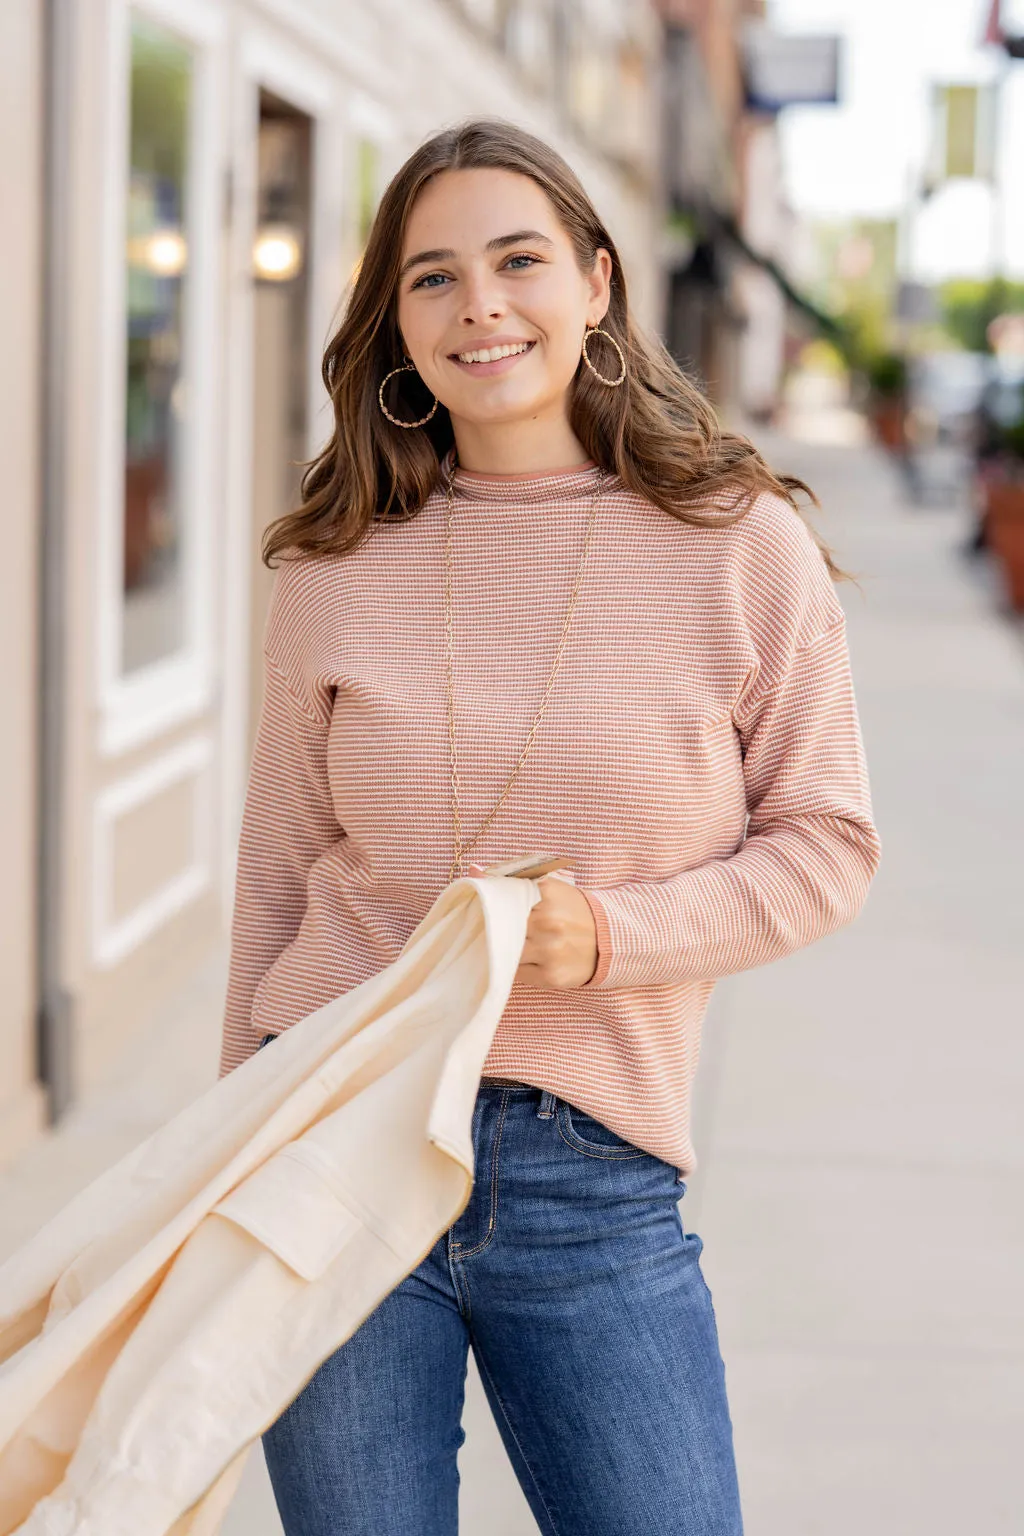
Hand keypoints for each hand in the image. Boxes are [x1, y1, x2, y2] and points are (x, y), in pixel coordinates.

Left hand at [468, 864, 598, 988]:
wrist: (609, 940)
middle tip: (487, 931)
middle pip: (499, 928)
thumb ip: (511, 878)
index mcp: (545, 893)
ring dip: (501, 951)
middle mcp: (548, 921)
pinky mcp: (551, 976)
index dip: (487, 907)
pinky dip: (514, 967)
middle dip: (490, 931)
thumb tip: (474, 869)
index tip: (481, 910)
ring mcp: (550, 950)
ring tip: (504, 946)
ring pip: (505, 953)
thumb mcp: (547, 886)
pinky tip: (522, 960)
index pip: (500, 900)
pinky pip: (517, 973)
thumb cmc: (571, 911)